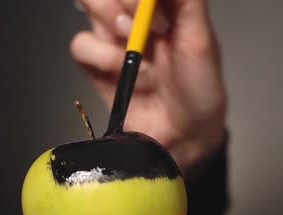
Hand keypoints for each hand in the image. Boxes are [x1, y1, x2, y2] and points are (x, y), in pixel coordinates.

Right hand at [71, 0, 226, 171]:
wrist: (185, 133)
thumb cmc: (199, 88)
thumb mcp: (201, 39)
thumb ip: (185, 1)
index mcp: (162, 4)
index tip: (156, 7)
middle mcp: (134, 16)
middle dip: (126, 1)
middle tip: (152, 27)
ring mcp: (113, 38)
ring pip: (89, 4)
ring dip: (112, 24)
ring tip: (140, 51)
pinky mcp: (97, 64)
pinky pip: (81, 44)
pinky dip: (101, 56)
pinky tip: (125, 71)